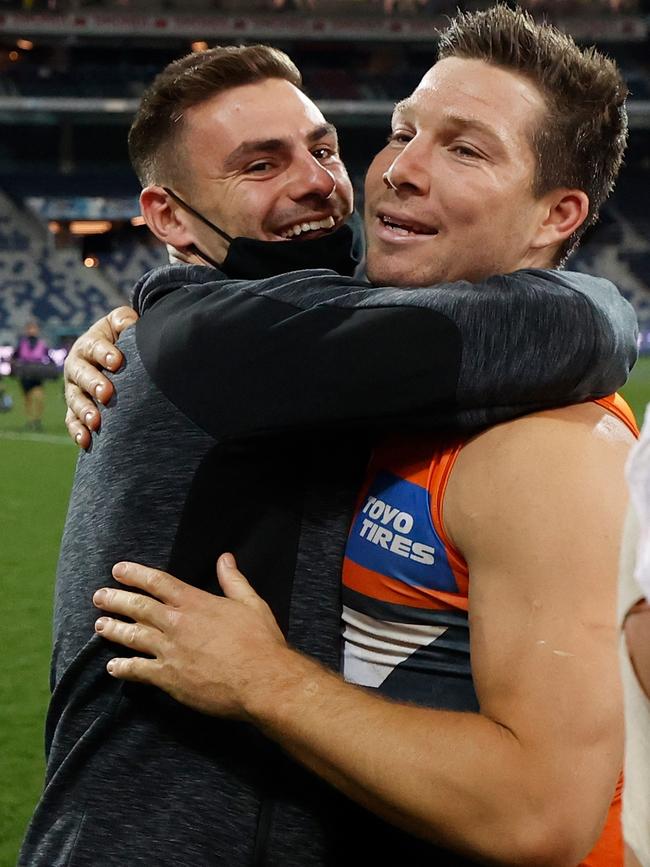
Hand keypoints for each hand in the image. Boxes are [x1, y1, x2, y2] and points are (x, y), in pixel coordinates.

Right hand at [64, 306, 137, 447]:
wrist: (111, 355)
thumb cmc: (119, 338)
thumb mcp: (121, 323)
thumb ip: (125, 320)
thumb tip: (131, 324)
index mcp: (89, 345)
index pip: (94, 347)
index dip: (105, 353)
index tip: (117, 361)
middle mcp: (78, 367)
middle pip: (82, 375)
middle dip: (94, 384)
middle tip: (107, 393)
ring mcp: (75, 389)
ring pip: (75, 400)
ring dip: (84, 411)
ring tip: (96, 421)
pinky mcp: (76, 409)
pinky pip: (73, 421)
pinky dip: (78, 431)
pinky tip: (86, 441)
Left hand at [93, 554, 286, 718]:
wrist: (261, 680)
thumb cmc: (260, 641)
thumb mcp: (251, 603)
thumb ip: (234, 580)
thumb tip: (225, 558)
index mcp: (195, 603)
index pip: (158, 582)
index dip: (135, 574)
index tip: (118, 570)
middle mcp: (177, 623)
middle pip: (138, 606)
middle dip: (115, 599)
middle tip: (99, 596)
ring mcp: (170, 651)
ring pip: (132, 636)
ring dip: (113, 629)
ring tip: (99, 625)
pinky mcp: (168, 678)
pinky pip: (138, 671)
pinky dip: (123, 668)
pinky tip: (113, 667)